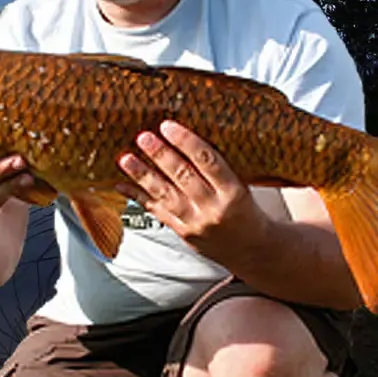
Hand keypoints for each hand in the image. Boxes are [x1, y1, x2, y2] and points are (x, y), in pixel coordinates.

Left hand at [116, 119, 268, 263]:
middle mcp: (215, 209)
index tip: (169, 126)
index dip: (187, 143)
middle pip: (184, 178)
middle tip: (143, 137)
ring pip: (166, 195)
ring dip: (142, 175)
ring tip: (126, 158)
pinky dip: (138, 197)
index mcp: (234, 193)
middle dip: (161, 155)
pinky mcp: (184, 233)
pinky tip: (122, 184)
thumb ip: (219, 168)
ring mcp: (197, 223)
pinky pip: (158, 212)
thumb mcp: (243, 187)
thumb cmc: (247, 211)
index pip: (210, 163)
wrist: (255, 251)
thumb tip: (185, 136)